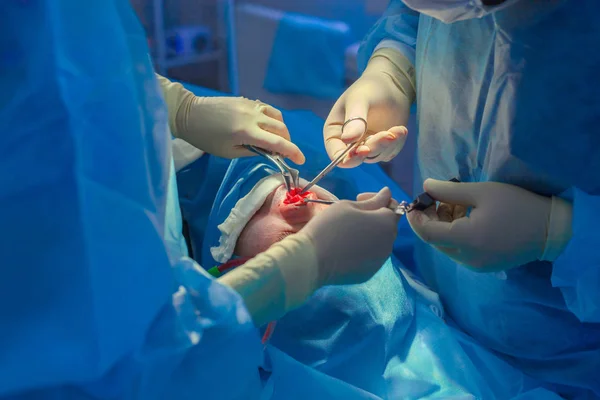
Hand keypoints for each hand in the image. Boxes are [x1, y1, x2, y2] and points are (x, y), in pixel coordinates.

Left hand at [178, 96, 304, 163]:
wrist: (189, 114)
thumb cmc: (205, 138)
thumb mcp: (228, 152)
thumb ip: (251, 151)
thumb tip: (268, 152)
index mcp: (247, 132)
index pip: (278, 143)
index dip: (293, 152)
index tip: (301, 160)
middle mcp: (253, 116)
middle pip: (282, 129)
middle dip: (287, 142)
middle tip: (281, 153)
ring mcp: (251, 105)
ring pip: (277, 116)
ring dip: (281, 129)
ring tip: (274, 139)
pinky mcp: (247, 100)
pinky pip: (267, 109)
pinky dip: (272, 118)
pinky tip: (265, 126)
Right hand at [300, 188, 399, 286]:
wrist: (312, 260)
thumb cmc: (330, 226)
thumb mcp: (349, 205)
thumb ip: (373, 200)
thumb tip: (387, 193)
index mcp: (387, 224)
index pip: (393, 206)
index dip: (378, 199)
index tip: (358, 198)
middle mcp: (389, 243)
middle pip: (387, 226)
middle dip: (373, 217)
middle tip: (351, 215)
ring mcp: (380, 261)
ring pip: (379, 242)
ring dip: (368, 234)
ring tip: (347, 232)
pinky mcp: (368, 273)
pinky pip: (369, 256)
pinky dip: (362, 250)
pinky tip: (344, 248)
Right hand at [323, 57, 410, 167]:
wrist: (391, 84)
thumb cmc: (369, 88)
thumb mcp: (359, 100)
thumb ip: (354, 119)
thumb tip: (348, 139)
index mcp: (334, 133)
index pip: (336, 153)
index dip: (347, 157)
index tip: (362, 150)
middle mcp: (348, 143)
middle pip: (357, 157)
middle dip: (373, 147)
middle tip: (388, 135)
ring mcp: (366, 145)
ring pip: (375, 156)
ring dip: (387, 145)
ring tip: (398, 130)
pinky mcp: (382, 146)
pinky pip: (388, 152)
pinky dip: (396, 143)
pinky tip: (401, 129)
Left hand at [406, 179, 571, 271]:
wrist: (552, 230)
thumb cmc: (517, 206)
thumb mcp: (482, 192)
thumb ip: (449, 191)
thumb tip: (425, 185)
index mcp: (466, 240)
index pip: (427, 233)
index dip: (415, 218)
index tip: (412, 202)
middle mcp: (466, 258)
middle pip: (435, 240)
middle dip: (429, 219)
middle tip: (435, 198)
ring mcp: (474, 265)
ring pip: (446, 245)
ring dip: (442, 225)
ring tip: (454, 203)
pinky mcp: (482, 266)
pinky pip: (459, 250)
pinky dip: (455, 234)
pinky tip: (465, 216)